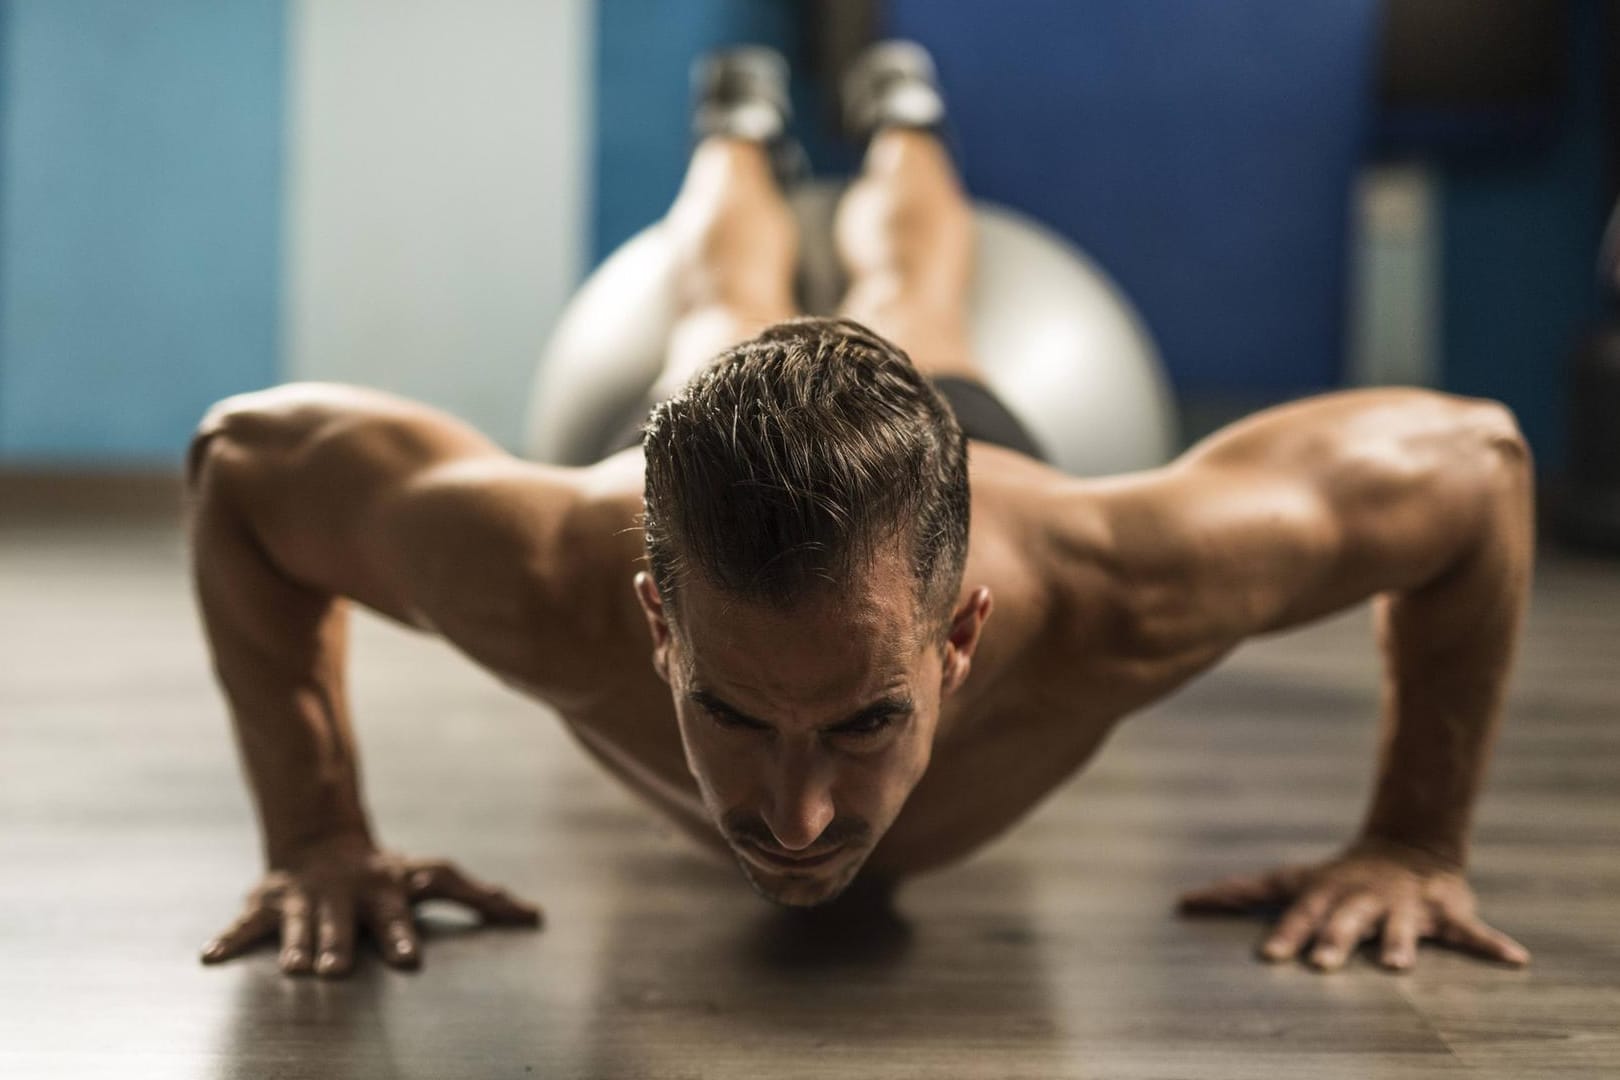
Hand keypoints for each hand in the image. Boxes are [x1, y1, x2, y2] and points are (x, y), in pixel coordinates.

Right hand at [200, 833, 541, 977]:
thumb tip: (536, 916)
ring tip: (294, 968)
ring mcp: (304, 901)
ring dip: (295, 945)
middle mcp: (343, 899)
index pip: (396, 918)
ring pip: (298, 926)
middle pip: (342, 925)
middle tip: (334, 970)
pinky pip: (244, 924)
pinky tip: (211, 958)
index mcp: (384, 895)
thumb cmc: (389, 871)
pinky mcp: (268, 904)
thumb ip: (483, 899)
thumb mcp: (435, 877)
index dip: (401, 938)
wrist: (324, 840)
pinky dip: (228, 939)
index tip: (408, 959)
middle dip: (337, 945)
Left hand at [1177, 838, 1528, 971]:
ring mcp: (1405, 907)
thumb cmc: (1336, 876)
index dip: (1285, 934)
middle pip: (1346, 923)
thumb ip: (1239, 893)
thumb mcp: (1291, 879)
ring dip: (1402, 944)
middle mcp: (1363, 900)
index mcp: (1327, 895)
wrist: (1406, 845)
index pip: (1300, 916)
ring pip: (1404, 927)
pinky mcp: (1446, 912)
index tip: (1268, 957)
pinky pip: (1474, 932)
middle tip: (1323, 965)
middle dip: (1335, 942)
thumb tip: (1181, 902)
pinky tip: (1516, 960)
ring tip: (1400, 966)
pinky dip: (1494, 945)